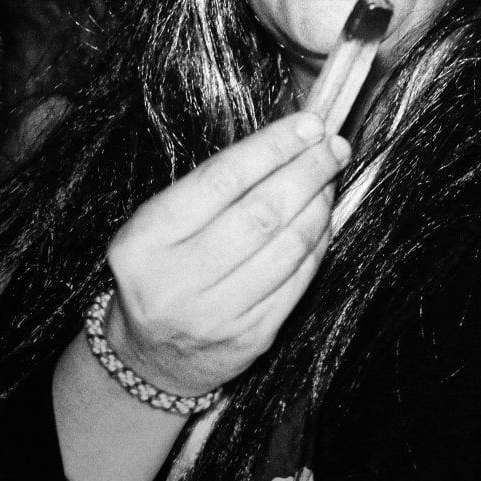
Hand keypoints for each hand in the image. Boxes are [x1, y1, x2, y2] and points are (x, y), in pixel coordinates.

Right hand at [104, 112, 347, 396]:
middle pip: (262, 212)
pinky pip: (299, 279)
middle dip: (307, 171)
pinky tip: (324, 218)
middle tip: (334, 146)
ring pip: (288, 246)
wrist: (150, 356)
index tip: (308, 124)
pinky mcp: (252, 337)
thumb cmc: (162, 269)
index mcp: (146, 241)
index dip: (272, 147)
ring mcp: (217, 314)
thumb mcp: (162, 224)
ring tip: (330, 177)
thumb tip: (290, 139)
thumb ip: (217, 186)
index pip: (222, 180)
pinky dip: (318, 242)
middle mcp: (179, 280)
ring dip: (319, 204)